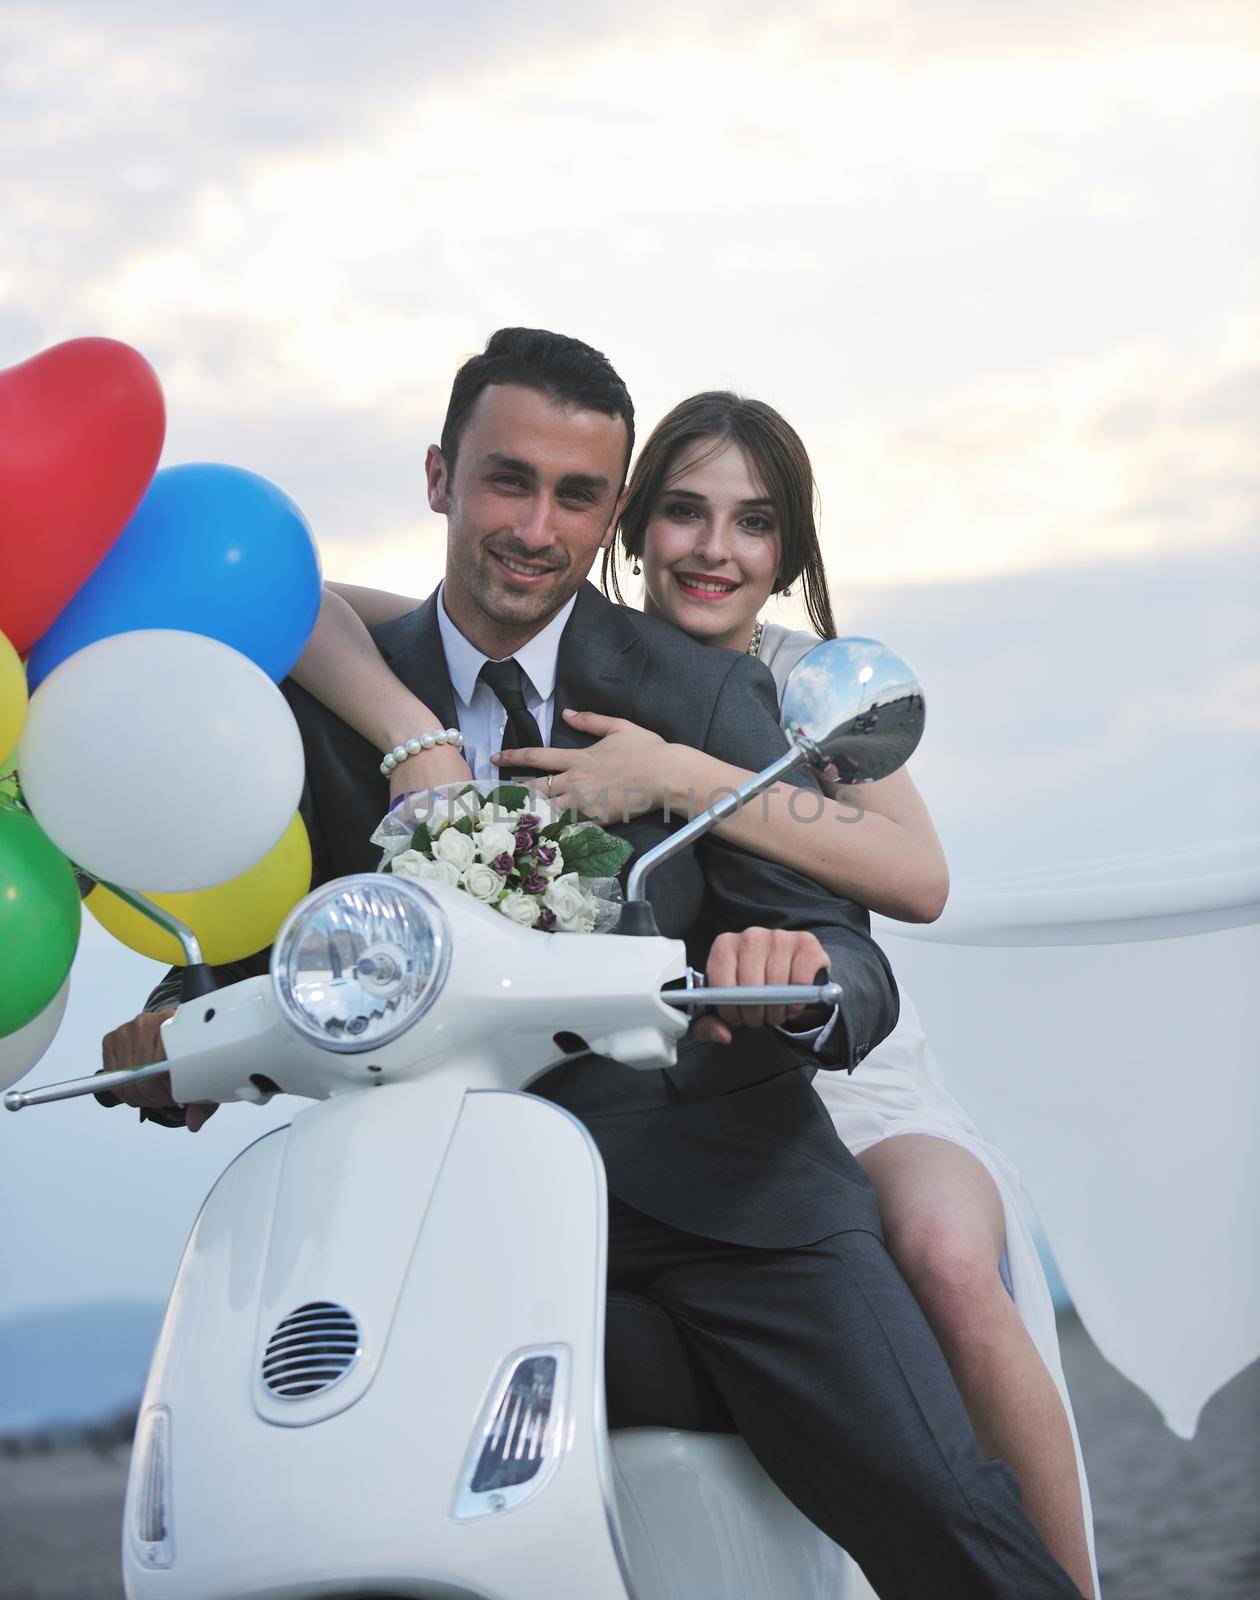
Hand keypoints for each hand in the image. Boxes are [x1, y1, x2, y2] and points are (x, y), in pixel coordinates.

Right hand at [99, 1010, 218, 1131]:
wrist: (174, 1027)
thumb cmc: (190, 1050)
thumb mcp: (206, 1070)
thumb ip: (203, 1100)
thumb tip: (194, 1124)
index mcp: (174, 1025)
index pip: (162, 1069)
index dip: (168, 1092)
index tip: (178, 1099)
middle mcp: (146, 1024)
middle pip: (143, 1079)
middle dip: (156, 1098)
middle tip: (169, 1100)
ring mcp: (126, 1031)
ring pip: (126, 1083)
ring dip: (142, 1098)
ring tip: (157, 1095)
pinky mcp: (111, 1040)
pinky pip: (112, 1079)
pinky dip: (126, 1092)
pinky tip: (142, 1089)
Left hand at [493, 710, 666, 821]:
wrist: (664, 775)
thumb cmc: (647, 750)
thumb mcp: (619, 727)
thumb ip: (590, 720)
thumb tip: (566, 714)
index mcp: (578, 757)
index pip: (537, 756)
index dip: (513, 757)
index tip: (496, 759)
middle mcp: (575, 780)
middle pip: (535, 787)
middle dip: (514, 791)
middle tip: (497, 797)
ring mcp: (583, 802)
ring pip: (547, 809)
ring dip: (530, 812)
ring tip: (512, 818)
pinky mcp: (594, 819)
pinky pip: (568, 826)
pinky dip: (552, 830)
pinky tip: (540, 835)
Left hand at [691, 927, 829, 1045]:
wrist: (787, 965)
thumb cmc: (752, 984)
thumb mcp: (726, 1003)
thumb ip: (711, 1023)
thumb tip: (722, 1035)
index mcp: (725, 945)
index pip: (721, 983)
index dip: (729, 1008)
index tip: (736, 1018)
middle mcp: (751, 936)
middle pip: (750, 987)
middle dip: (754, 1013)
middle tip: (758, 1019)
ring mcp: (779, 937)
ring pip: (776, 987)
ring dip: (776, 1011)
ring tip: (774, 1013)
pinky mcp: (806, 943)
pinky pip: (801, 982)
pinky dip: (796, 1002)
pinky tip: (792, 1005)